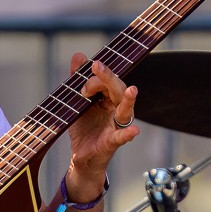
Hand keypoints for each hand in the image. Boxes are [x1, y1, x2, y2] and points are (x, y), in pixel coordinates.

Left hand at [65, 53, 138, 198]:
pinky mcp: (113, 142)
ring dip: (129, 100)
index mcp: (109, 98)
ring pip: (126, 110)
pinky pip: (123, 137)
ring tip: (133, 90)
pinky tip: (135, 131)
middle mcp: (116, 109)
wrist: (81, 156)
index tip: (83, 74)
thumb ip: (77, 79)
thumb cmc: (83, 127)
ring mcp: (117, 125)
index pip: (107, 80)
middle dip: (108, 77)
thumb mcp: (75, 101)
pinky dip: (129, 134)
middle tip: (97, 66)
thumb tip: (79, 54)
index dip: (94, 76)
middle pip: (118, 90)